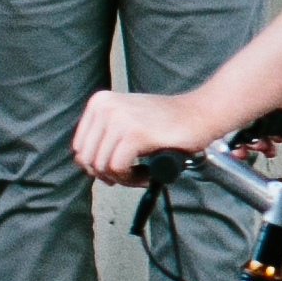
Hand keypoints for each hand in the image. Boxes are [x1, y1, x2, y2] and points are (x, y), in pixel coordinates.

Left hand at [73, 87, 221, 184]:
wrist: (201, 114)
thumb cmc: (167, 123)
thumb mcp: (127, 119)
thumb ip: (104, 135)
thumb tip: (84, 164)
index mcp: (100, 102)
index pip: (80, 147)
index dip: (96, 165)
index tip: (117, 169)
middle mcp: (106, 106)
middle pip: (88, 159)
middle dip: (108, 175)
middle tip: (130, 175)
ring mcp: (119, 119)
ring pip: (102, 166)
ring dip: (122, 179)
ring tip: (142, 174)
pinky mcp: (134, 133)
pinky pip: (119, 169)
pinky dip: (132, 179)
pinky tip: (147, 174)